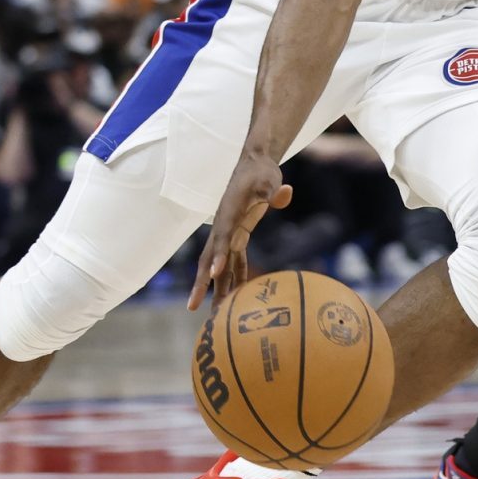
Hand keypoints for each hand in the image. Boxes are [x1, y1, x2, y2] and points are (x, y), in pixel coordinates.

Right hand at [187, 153, 292, 311]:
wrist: (255, 163)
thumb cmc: (262, 171)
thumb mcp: (270, 178)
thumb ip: (275, 190)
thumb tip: (285, 194)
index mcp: (229, 212)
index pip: (222, 237)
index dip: (218, 256)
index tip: (215, 275)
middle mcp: (224, 226)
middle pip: (209, 258)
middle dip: (201, 283)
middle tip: (192, 307)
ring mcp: (230, 231)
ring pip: (220, 264)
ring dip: (217, 288)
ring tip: (215, 314)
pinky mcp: (238, 234)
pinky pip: (235, 260)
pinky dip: (236, 276)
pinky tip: (238, 295)